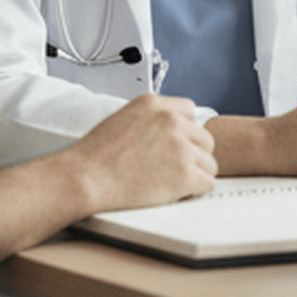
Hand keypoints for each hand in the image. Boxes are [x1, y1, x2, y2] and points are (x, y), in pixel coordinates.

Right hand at [69, 95, 216, 213]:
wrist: (86, 177)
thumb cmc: (96, 155)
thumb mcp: (123, 118)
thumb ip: (150, 119)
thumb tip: (167, 132)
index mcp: (154, 104)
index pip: (189, 111)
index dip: (184, 130)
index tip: (177, 143)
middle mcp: (171, 120)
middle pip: (204, 137)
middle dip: (194, 154)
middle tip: (176, 167)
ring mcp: (180, 146)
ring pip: (210, 162)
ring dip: (196, 173)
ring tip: (174, 182)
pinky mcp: (185, 173)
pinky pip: (208, 182)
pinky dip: (195, 191)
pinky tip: (178, 192)